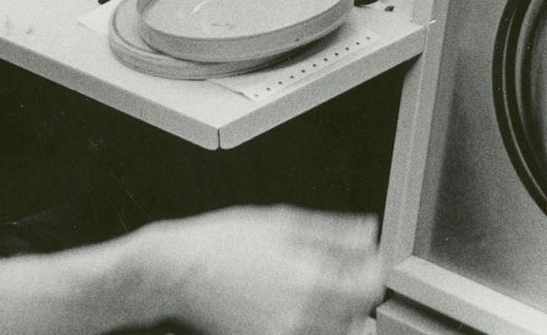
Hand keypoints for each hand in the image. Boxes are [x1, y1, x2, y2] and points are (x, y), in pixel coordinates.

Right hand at [140, 206, 384, 334]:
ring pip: (336, 333)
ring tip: (313, 290)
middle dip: (355, 294)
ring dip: (337, 314)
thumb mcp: (280, 222)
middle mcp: (304, 319)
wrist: (174, 276)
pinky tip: (292, 305)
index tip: (364, 260)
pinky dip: (312, 325)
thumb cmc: (219, 245)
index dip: (372, 270)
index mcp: (312, 282)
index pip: (371, 288)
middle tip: (340, 273)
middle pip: (360, 317)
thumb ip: (331, 232)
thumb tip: (367, 232)